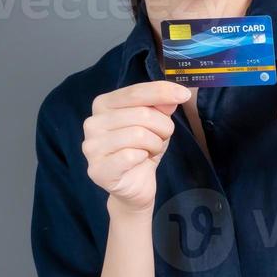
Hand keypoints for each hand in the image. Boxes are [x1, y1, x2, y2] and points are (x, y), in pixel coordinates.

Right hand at [82, 80, 189, 214]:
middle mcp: (92, 122)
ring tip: (150, 151)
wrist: (135, 185)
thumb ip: (161, 106)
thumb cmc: (142, 149)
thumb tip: (174, 97)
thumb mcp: (156, 123)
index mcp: (103, 104)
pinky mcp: (97, 169)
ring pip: (138, 135)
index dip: (161, 91)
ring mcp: (91, 146)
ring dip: (155, 144)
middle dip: (162, 127)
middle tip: (161, 138)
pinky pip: (130, 156)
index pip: (135, 92)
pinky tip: (140, 161)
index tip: (185, 94)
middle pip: (141, 114)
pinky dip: (143, 158)